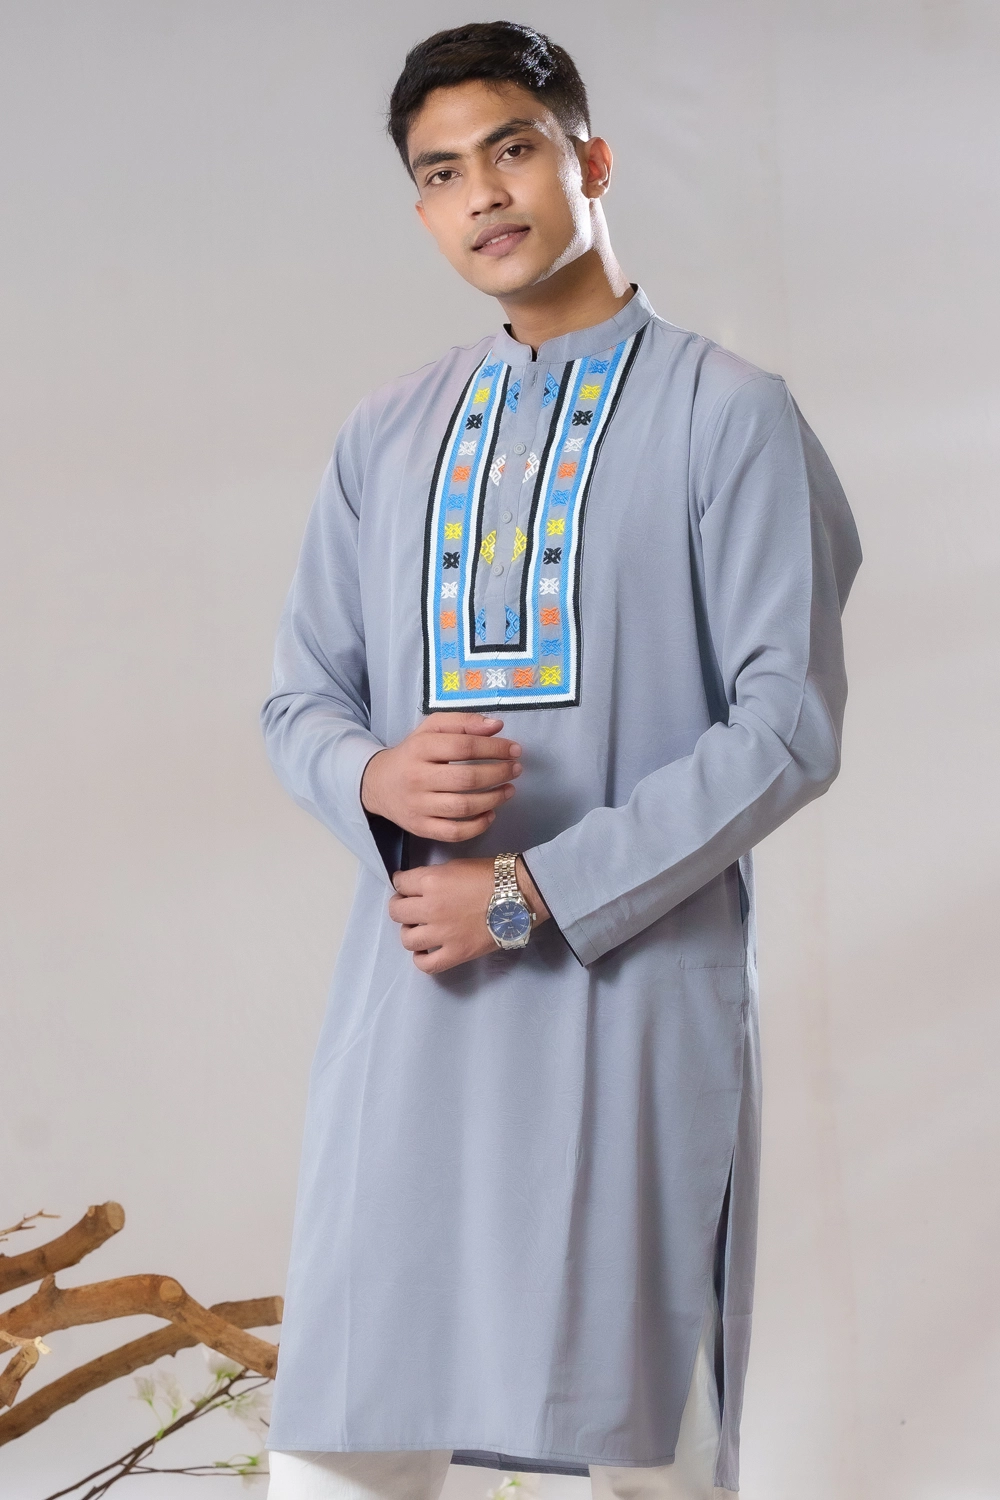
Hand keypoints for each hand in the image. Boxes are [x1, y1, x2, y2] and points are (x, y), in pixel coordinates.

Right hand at [361, 713, 520, 841]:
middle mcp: (417, 778)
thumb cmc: (412, 753)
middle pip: (466, 779)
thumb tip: (497, 726)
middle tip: (516, 769)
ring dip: (494, 799)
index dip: (495, 748)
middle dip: (498, 773)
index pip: (464, 747)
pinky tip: (491, 814)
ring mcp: (418, 806)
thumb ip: (463, 723)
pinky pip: (454, 832)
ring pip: (463, 807)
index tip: (514, 749)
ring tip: (509, 790)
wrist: (378, 783)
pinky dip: (477, 826)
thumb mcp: (431, 729)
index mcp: (420, 748)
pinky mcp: (420, 827)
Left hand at [389, 856, 549, 973]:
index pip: (399, 883)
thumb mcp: (457, 865)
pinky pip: (426, 964)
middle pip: (397, 911)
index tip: (408, 887)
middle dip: (401, 906)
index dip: (402, 884)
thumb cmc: (492, 875)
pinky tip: (426, 951)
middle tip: (412, 907)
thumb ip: (434, 877)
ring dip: (410, 932)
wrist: (520, 895)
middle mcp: (430, 908)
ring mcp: (442, 934)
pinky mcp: (455, 953)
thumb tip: (420, 887)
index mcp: (431, 881)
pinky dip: (421, 958)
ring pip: (406, 938)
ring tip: (421, 929)